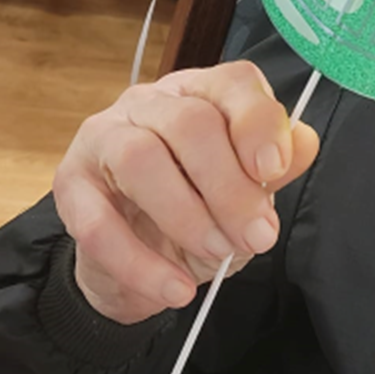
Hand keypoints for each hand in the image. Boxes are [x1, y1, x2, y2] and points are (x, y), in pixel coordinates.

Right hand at [53, 61, 319, 323]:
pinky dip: (139, 263)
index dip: (257, 122)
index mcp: (203, 93)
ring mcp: (104, 137)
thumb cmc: (201, 213)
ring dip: (185, 214)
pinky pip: (97, 222)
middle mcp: (151, 102)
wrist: (139, 263)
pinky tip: (173, 290)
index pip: (233, 84)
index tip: (274, 169)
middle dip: (229, 185)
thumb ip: (275, 170)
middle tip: (257, 236)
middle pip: (190, 123)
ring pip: (139, 158)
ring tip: (218, 256)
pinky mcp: (71, 185)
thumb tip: (304, 142)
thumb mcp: (247, 194)